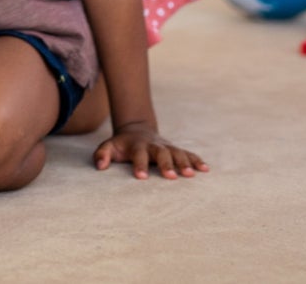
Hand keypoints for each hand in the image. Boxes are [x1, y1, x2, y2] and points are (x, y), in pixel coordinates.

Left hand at [93, 122, 207, 179]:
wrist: (136, 129)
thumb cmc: (122, 144)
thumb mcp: (109, 146)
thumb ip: (102, 154)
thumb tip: (100, 167)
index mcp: (137, 145)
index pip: (138, 155)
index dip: (139, 165)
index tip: (141, 177)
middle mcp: (154, 145)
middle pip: (161, 153)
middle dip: (166, 164)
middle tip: (171, 177)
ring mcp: (166, 146)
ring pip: (176, 152)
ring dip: (184, 162)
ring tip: (190, 175)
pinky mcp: (175, 149)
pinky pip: (187, 153)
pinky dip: (196, 160)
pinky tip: (205, 169)